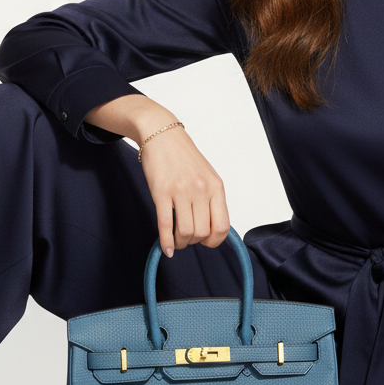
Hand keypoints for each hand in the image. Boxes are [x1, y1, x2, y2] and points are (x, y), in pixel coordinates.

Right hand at [82, 95, 230, 255]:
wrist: (162, 135)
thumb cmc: (184, 157)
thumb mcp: (207, 176)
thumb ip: (211, 200)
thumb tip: (211, 229)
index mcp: (216, 187)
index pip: (222, 226)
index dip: (214, 241)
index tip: (205, 241)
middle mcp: (201, 189)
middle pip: (202, 232)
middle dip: (194, 242)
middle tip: (187, 238)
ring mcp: (181, 191)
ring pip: (185, 232)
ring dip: (181, 242)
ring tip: (177, 240)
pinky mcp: (161, 192)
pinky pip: (165, 224)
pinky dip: (166, 242)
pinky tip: (166, 249)